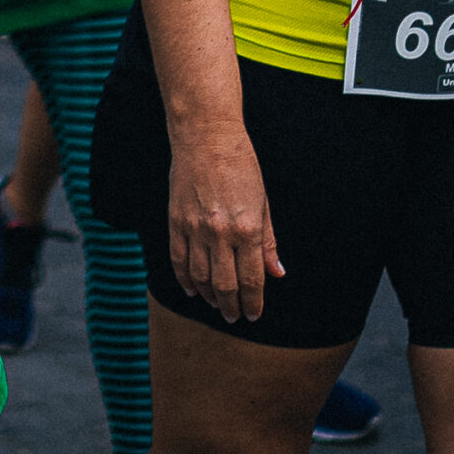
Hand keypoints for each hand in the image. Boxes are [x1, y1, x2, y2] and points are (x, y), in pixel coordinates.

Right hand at [166, 125, 283, 322]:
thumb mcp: (263, 202)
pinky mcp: (176, 220)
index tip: (254, 315)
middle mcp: (220, 232)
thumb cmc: (241, 165)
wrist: (206, 136)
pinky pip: (178, 259)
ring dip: (209, 297)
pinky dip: (184, 279)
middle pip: (225, 285)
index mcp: (247, 228)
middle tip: (235, 317)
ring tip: (217, 306)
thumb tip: (277, 273)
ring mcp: (194, 227)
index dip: (254, 302)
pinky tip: (192, 289)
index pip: (252, 279)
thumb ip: (268, 241)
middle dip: (232, 307)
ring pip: (200, 277)